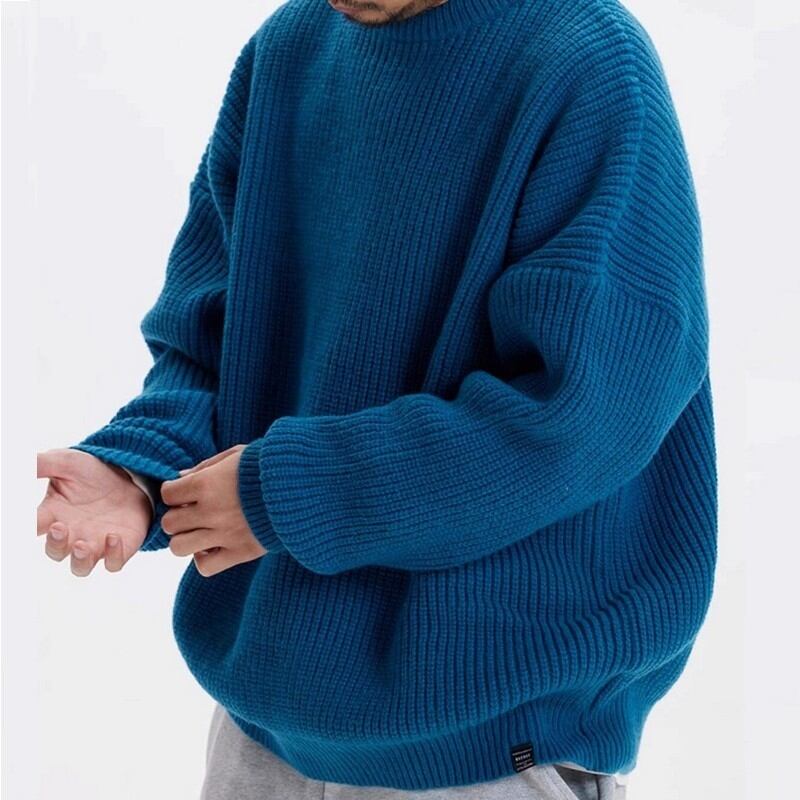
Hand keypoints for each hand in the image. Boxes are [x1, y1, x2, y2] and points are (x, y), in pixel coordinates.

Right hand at [36, 448, 152, 575]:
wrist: (131, 476)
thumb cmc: (93, 473)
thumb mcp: (67, 462)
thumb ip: (41, 464)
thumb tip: (16, 464)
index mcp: (53, 515)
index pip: (32, 527)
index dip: (26, 528)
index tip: (27, 523)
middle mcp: (71, 534)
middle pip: (55, 552)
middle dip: (55, 544)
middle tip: (60, 528)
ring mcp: (95, 544)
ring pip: (81, 567)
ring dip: (80, 560)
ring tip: (82, 544)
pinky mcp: (120, 548)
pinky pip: (113, 563)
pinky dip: (113, 555)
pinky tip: (114, 537)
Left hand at [160, 445, 266, 576]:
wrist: (304, 486)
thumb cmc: (269, 466)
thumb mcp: (237, 454)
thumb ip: (206, 465)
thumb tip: (179, 478)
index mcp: (208, 483)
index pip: (167, 494)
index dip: (174, 492)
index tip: (186, 491)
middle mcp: (212, 511)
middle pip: (170, 522)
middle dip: (179, 515)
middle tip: (195, 511)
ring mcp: (225, 534)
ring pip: (179, 547)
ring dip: (186, 538)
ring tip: (202, 531)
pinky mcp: (241, 552)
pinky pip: (205, 568)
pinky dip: (205, 559)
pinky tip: (215, 545)